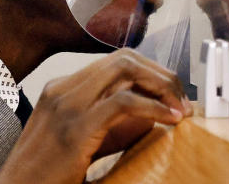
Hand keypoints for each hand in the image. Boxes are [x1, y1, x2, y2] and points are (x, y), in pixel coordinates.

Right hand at [0, 49, 191, 183]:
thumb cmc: (46, 177)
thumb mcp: (82, 141)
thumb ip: (111, 124)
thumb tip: (153, 114)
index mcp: (62, 89)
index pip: (117, 62)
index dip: (151, 73)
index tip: (172, 95)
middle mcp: (62, 89)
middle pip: (125, 58)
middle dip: (161, 74)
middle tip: (182, 99)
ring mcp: (66, 105)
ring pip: (126, 68)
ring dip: (161, 84)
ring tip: (180, 107)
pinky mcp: (74, 128)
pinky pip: (124, 102)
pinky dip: (154, 107)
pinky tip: (169, 119)